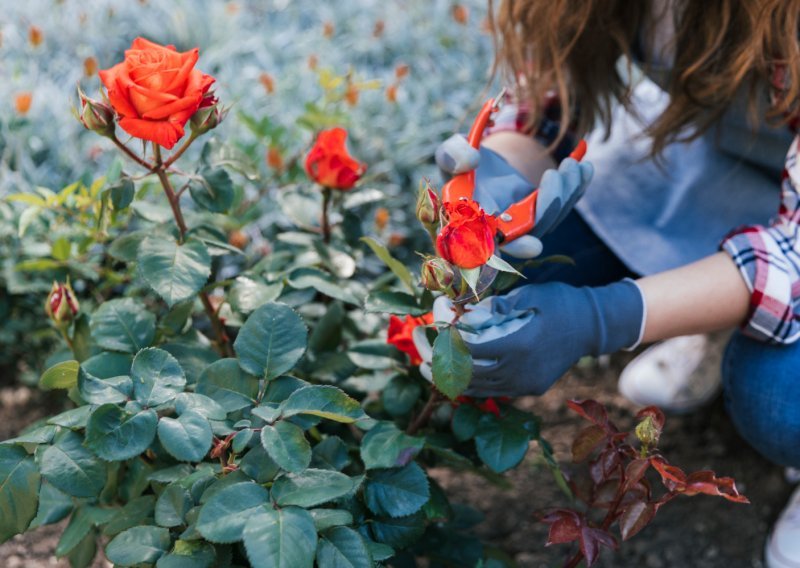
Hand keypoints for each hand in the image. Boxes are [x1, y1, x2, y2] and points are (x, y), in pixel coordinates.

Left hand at [430, 280, 644, 396]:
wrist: (592, 326)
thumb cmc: (560, 303)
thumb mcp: (529, 294)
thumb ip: (497, 306)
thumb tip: (467, 315)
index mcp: (519, 345)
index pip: (471, 349)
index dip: (449, 339)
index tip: (437, 325)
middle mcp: (520, 371)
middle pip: (468, 375)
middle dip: (440, 364)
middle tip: (420, 354)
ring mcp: (525, 384)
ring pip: (478, 389)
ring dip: (452, 377)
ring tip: (430, 365)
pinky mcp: (529, 389)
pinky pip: (493, 391)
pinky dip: (472, 383)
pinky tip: (457, 371)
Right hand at [434, 134, 593, 257]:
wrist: (483, 160)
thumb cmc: (462, 162)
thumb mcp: (452, 153)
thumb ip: (452, 156)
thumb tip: (471, 161)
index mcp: (474, 225)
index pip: (492, 247)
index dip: (511, 249)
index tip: (532, 245)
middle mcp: (501, 232)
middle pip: (530, 233)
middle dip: (548, 207)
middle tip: (553, 176)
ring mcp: (525, 225)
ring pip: (551, 218)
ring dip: (566, 192)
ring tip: (570, 164)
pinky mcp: (543, 213)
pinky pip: (564, 206)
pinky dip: (577, 187)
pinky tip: (584, 168)